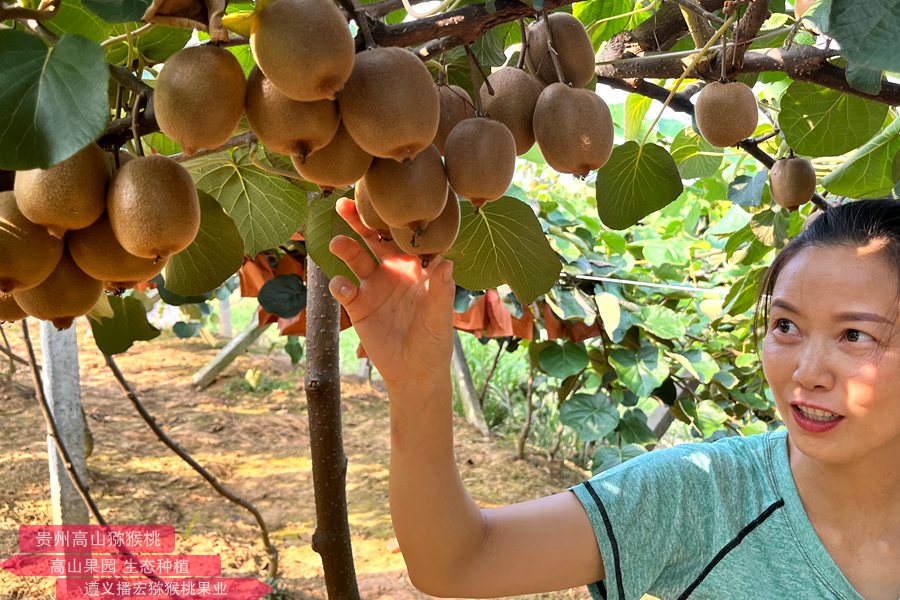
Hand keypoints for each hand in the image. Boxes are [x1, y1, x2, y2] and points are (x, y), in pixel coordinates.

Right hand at [328, 197, 455, 386]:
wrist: (415, 372)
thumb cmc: (435, 342)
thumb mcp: (440, 319)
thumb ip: (441, 292)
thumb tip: (447, 263)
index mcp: (417, 267)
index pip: (405, 237)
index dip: (395, 220)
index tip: (386, 202)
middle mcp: (393, 270)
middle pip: (374, 239)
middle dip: (360, 221)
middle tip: (345, 204)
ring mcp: (374, 286)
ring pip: (356, 258)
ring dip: (346, 248)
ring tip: (338, 244)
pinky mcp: (358, 306)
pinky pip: (344, 289)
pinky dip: (339, 285)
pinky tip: (343, 286)